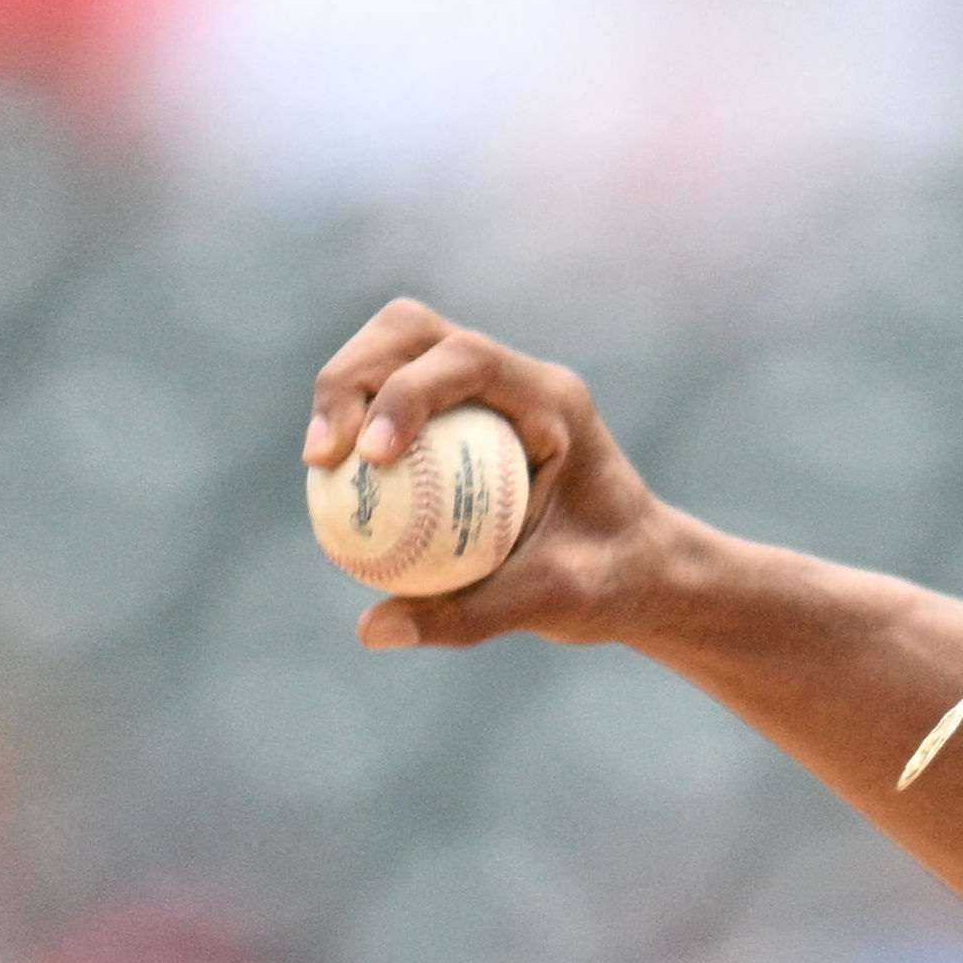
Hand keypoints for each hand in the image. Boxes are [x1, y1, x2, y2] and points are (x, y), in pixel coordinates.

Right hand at [303, 297, 676, 651]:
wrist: (643, 571)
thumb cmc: (611, 584)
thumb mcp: (552, 605)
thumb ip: (469, 616)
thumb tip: (372, 630)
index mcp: (553, 401)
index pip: (469, 360)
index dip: (407, 391)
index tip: (370, 455)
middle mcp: (517, 379)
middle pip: (413, 333)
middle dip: (354, 377)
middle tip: (322, 456)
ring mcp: (487, 389)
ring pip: (395, 351)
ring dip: (345, 391)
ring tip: (319, 464)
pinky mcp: (462, 412)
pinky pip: (395, 397)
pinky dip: (357, 424)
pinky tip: (332, 483)